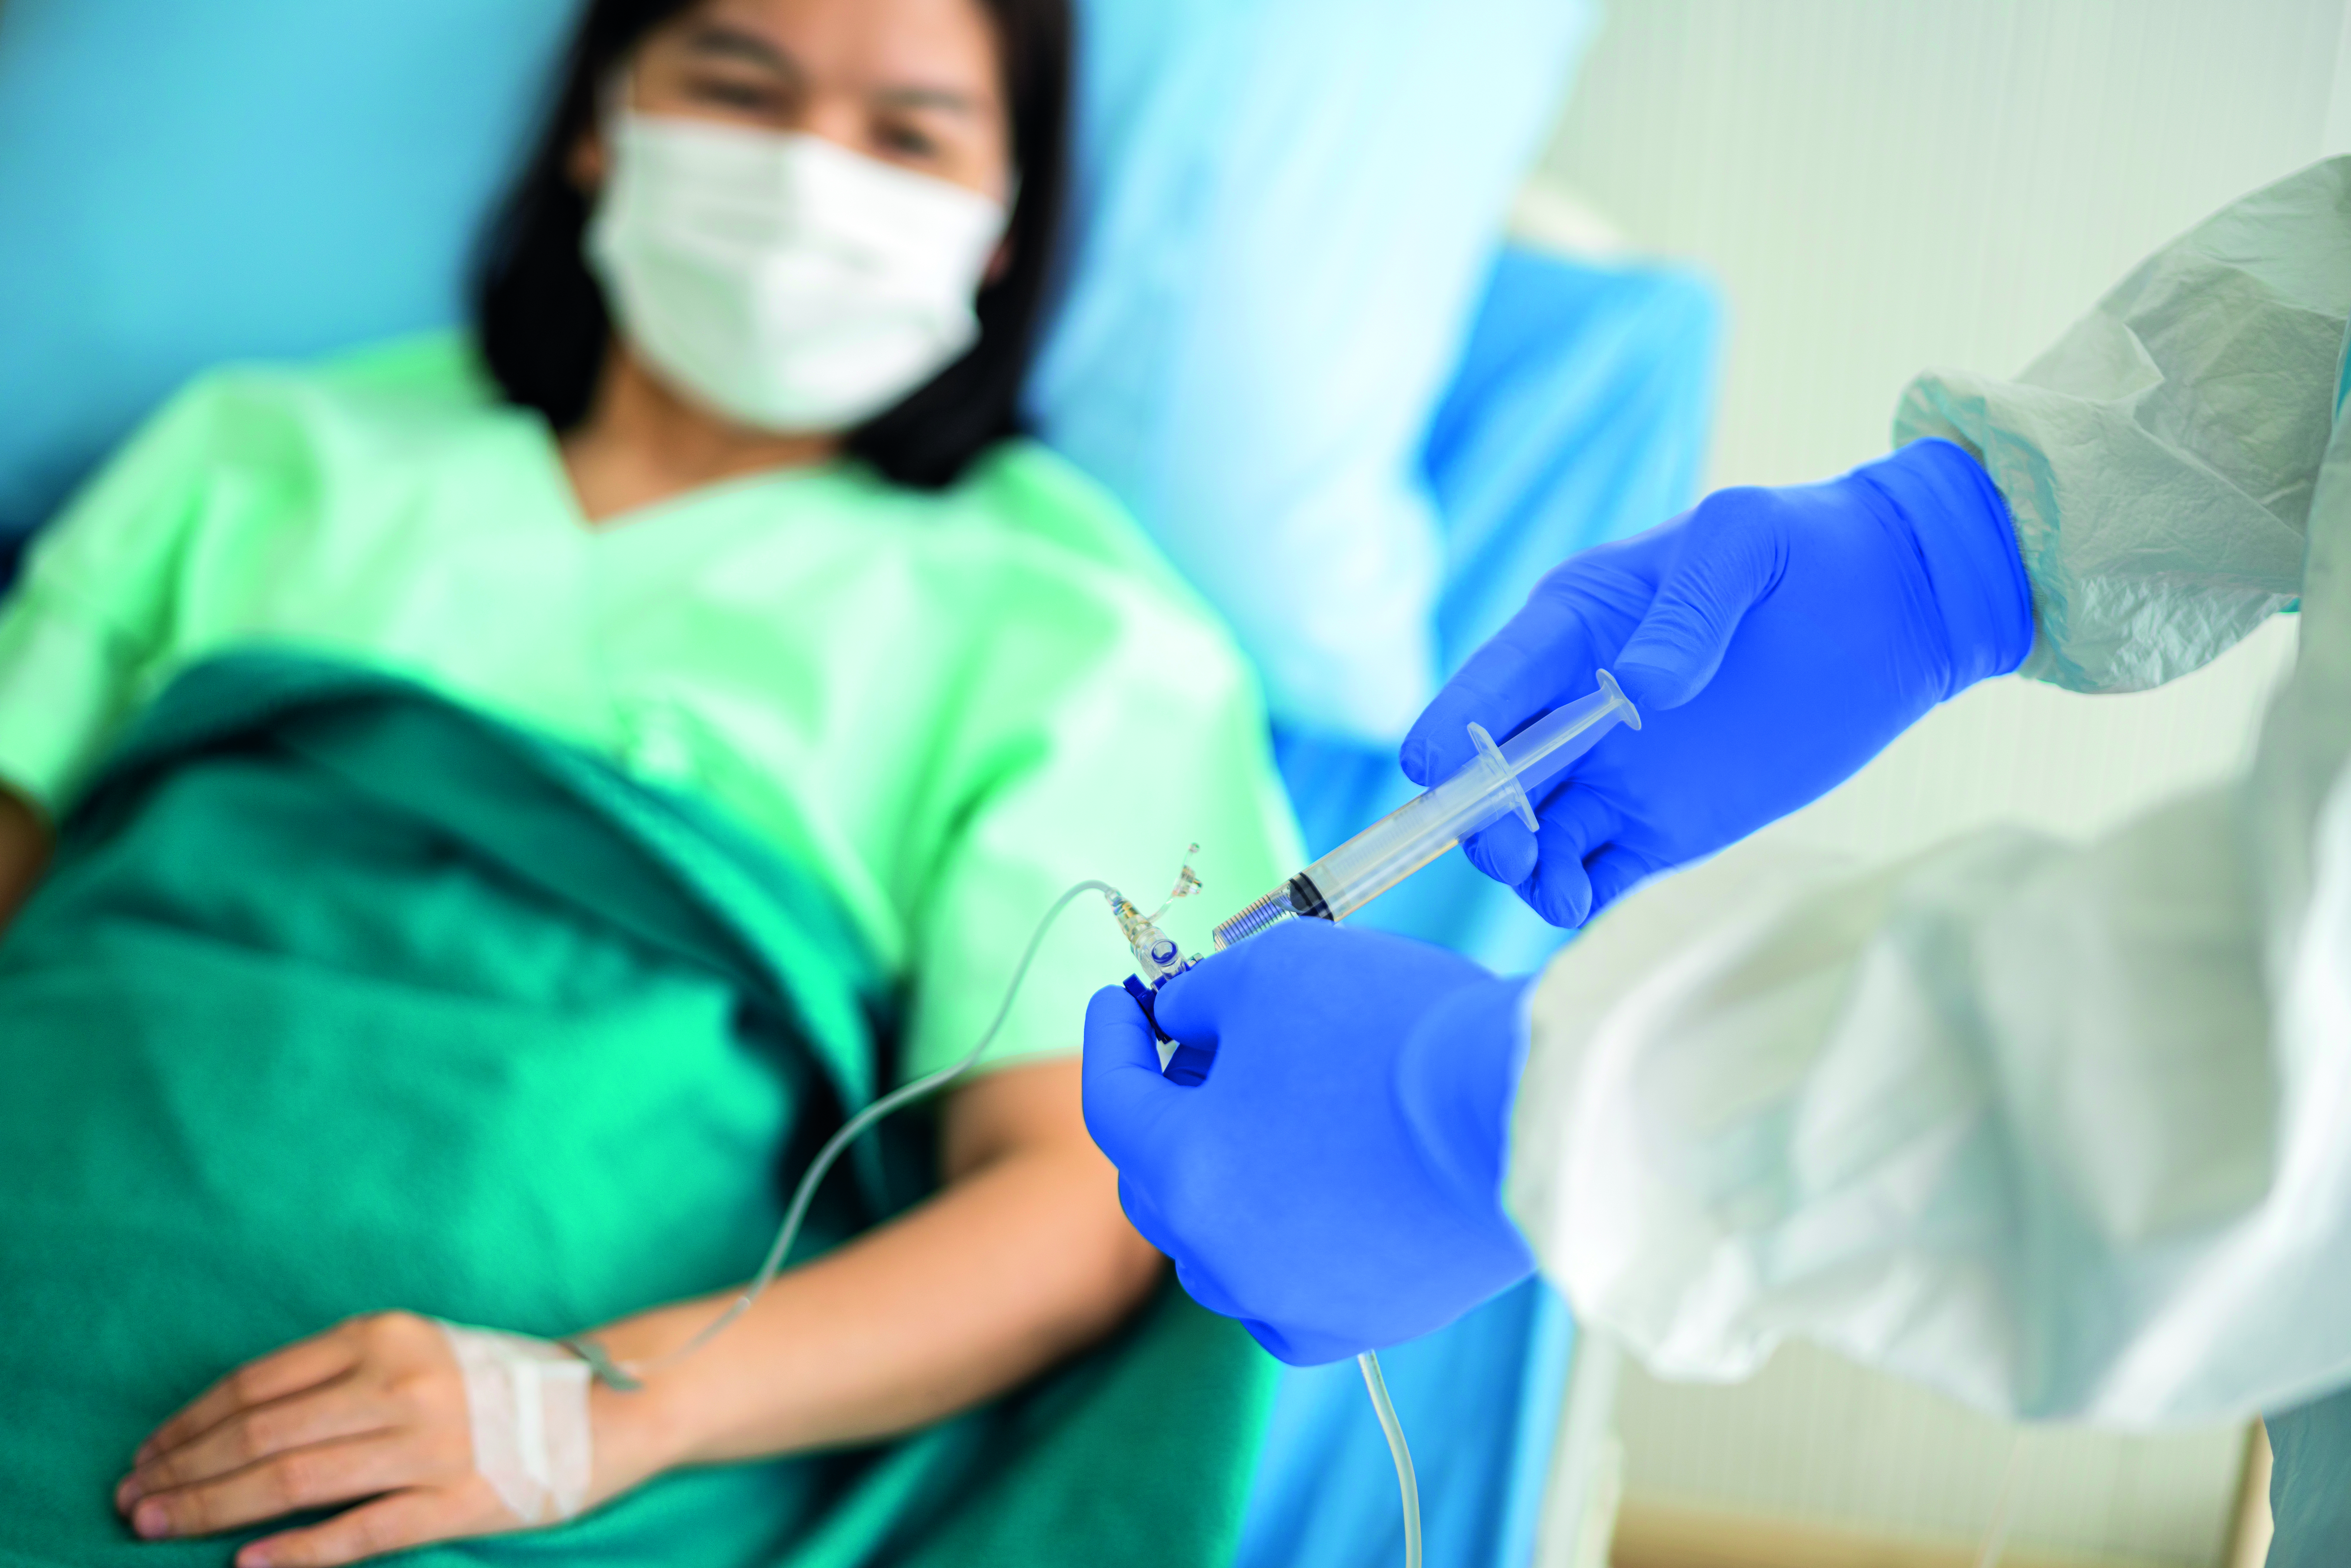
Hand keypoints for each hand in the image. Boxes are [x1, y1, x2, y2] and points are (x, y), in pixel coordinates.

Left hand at [115, 1312, 664, 1564]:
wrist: (604, 1404)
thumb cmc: (493, 1380)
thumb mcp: (412, 1349)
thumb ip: (335, 1376)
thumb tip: (232, 1423)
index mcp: (384, 1337)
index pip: (257, 1385)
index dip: (189, 1424)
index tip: (146, 1456)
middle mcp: (401, 1385)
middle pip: (261, 1435)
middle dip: (183, 1472)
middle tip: (132, 1503)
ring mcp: (429, 1445)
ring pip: (294, 1481)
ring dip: (213, 1510)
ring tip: (159, 1528)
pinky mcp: (456, 1500)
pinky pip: (359, 1531)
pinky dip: (296, 1551)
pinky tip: (247, 1565)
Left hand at [1083, 920, 1533, 1364]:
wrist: (1526, 1113)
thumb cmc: (1394, 1034)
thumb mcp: (1273, 973)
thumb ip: (1202, 998)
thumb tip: (1179, 1019)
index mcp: (1184, 1173)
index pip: (1112, 1102)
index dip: (1111, 1039)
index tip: (1125, 999)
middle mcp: (1223, 1258)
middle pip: (1156, 1178)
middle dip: (1167, 1107)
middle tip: (1201, 1049)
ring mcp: (1290, 1303)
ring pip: (1217, 1241)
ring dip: (1222, 1175)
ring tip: (1265, 1112)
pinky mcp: (1359, 1323)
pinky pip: (1285, 1285)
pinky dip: (1283, 1235)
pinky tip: (1314, 1182)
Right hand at [1402, 437, 2032, 924]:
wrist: (1891, 607)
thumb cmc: (1807, 548)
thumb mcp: (1745, 537)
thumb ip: (1690, 603)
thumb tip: (1641, 688)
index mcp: (1572, 627)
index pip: (1495, 679)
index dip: (1455, 721)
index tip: (1429, 765)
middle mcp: (1575, 706)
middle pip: (1494, 770)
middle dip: (1482, 811)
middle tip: (1509, 844)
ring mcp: (1612, 773)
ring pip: (1534, 832)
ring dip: (1522, 863)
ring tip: (1552, 885)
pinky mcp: (1659, 827)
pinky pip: (1595, 869)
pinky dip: (1573, 892)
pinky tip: (1579, 901)